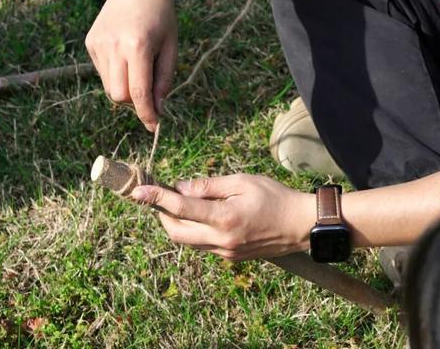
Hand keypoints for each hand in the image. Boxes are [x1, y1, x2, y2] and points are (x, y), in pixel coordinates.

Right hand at [85, 0, 177, 131]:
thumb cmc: (161, 16)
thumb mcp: (171, 48)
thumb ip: (164, 81)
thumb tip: (157, 110)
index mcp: (137, 47)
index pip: (138, 93)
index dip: (146, 114)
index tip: (153, 126)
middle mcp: (113, 46)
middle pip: (119, 96)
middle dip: (134, 101)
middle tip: (148, 91)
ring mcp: (99, 44)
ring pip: (109, 87)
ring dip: (124, 88)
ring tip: (137, 67)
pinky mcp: (91, 43)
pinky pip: (103, 73)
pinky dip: (116, 74)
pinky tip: (125, 55)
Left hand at [130, 174, 313, 260]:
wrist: (300, 226)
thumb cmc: (275, 197)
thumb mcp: (242, 181)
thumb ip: (209, 186)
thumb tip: (181, 188)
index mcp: (224, 218)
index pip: (180, 209)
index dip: (156, 198)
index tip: (139, 191)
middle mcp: (221, 240)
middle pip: (175, 233)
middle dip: (162, 215)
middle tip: (160, 196)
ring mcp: (225, 252)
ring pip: (187, 241)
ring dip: (176, 224)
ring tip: (179, 203)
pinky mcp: (230, 257)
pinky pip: (202, 246)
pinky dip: (194, 231)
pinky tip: (202, 216)